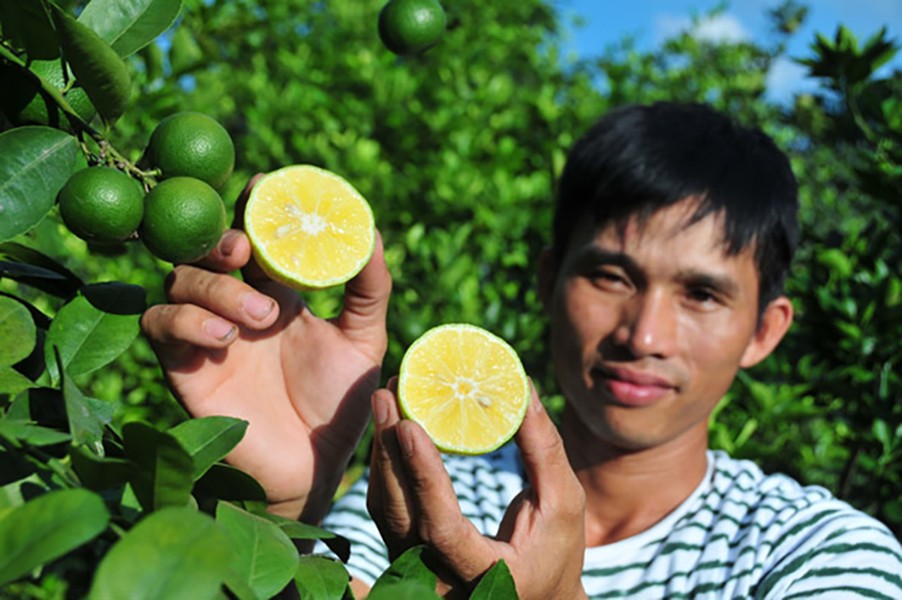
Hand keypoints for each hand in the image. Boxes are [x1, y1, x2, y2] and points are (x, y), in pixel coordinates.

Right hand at [140, 176, 391, 522]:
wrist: (314, 466)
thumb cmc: (338, 405)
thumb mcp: (363, 341)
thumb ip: (370, 289)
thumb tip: (373, 233)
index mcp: (278, 289)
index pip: (254, 232)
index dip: (253, 206)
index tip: (264, 187)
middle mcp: (237, 302)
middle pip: (208, 247)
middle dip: (221, 241)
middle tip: (246, 252)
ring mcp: (207, 333)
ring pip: (180, 279)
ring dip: (215, 288)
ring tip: (258, 318)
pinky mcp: (183, 366)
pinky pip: (160, 324)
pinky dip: (184, 320)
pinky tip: (223, 338)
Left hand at [367, 381, 587, 598]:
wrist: (536, 597)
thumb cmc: (556, 551)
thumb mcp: (562, 503)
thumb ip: (542, 449)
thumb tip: (522, 388)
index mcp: (486, 574)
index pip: (442, 528)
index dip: (423, 478)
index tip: (409, 426)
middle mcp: (441, 581)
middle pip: (400, 514)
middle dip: (389, 450)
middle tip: (386, 394)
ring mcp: (417, 573)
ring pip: (385, 509)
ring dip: (382, 452)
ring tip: (384, 399)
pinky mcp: (405, 556)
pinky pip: (387, 508)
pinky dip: (386, 466)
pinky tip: (389, 427)